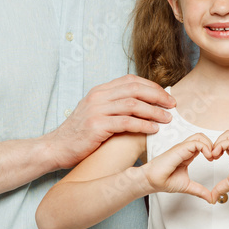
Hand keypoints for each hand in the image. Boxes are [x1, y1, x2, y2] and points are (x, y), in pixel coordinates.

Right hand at [49, 75, 174, 169]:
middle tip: (172, 105)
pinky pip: (126, 122)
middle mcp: (98, 97)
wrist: (56, 148)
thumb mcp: (96, 113)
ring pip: (133, 104)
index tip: (166, 96)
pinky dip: (143, 124)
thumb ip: (114, 105)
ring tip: (167, 118)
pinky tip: (153, 129)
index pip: (131, 80)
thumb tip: (142, 104)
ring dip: (154, 111)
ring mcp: (96, 110)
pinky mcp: (97, 126)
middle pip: (135, 89)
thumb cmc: (80, 134)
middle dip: (157, 96)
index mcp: (100, 91)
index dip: (151, 86)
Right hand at [142, 134, 214, 202]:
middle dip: (212, 145)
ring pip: (199, 137)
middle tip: (215, 157)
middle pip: (201, 137)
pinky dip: (205, 147)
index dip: (211, 149)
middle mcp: (185, 149)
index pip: (201, 144)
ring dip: (209, 145)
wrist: (151, 181)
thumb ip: (200, 190)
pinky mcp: (179, 149)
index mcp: (187, 155)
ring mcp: (182, 148)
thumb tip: (211, 198)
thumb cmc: (164, 181)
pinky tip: (207, 157)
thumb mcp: (187, 186)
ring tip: (211, 157)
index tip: (214, 160)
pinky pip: (196, 143)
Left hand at [209, 131, 228, 201]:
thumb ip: (221, 187)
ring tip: (214, 155)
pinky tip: (217, 156)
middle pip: (226, 134)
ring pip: (227, 134)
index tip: (211, 159)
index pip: (225, 141)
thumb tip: (213, 196)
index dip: (215, 147)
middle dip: (215, 142)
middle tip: (211, 155)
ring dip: (217, 143)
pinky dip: (219, 146)